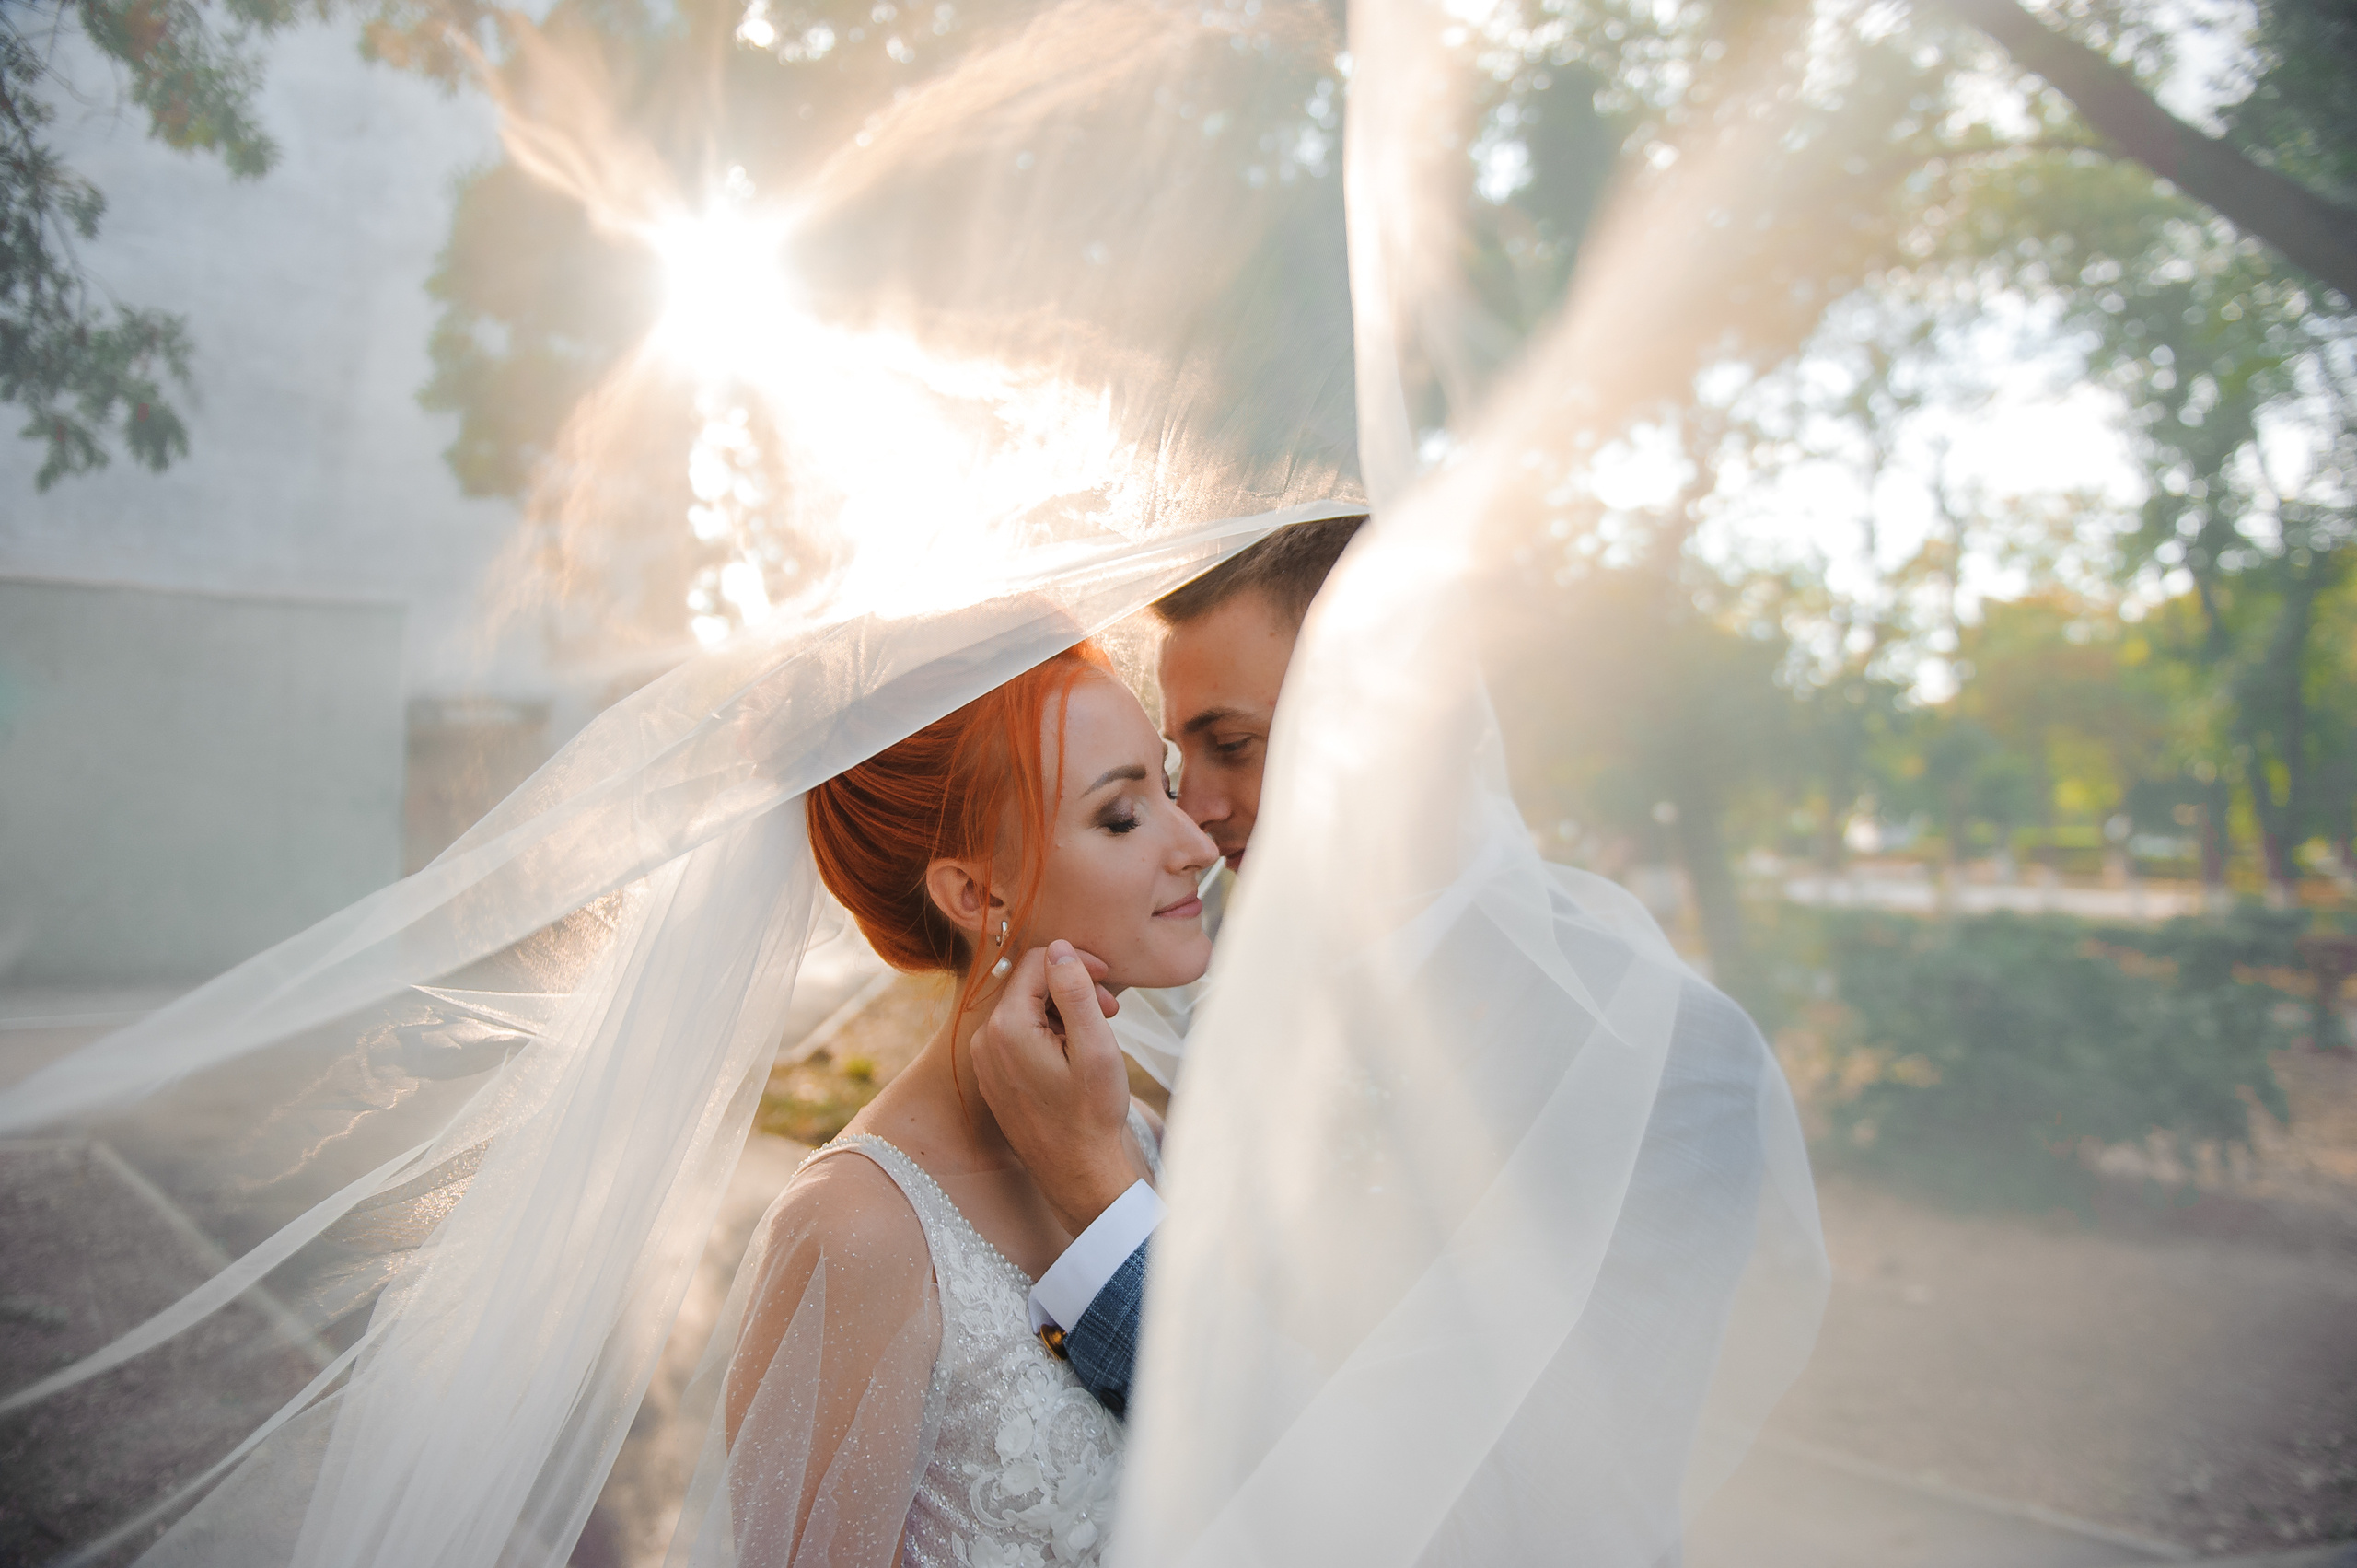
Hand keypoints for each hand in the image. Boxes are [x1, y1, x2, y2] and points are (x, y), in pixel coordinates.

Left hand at [971, 939, 1138, 1234]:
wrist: (1078, 1174)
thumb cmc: (1092, 1115)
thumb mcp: (1095, 1048)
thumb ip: (1075, 992)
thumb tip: (1059, 948)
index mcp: (1007, 1028)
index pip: (1036, 961)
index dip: (1076, 962)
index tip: (1109, 982)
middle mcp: (985, 1040)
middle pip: (1029, 984)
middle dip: (1071, 988)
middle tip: (1111, 1010)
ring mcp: (985, 1060)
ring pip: (1025, 1008)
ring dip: (1062, 1011)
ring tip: (1097, 1034)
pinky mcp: (993, 1076)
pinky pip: (1018, 1034)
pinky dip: (1048, 1032)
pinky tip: (1076, 1053)